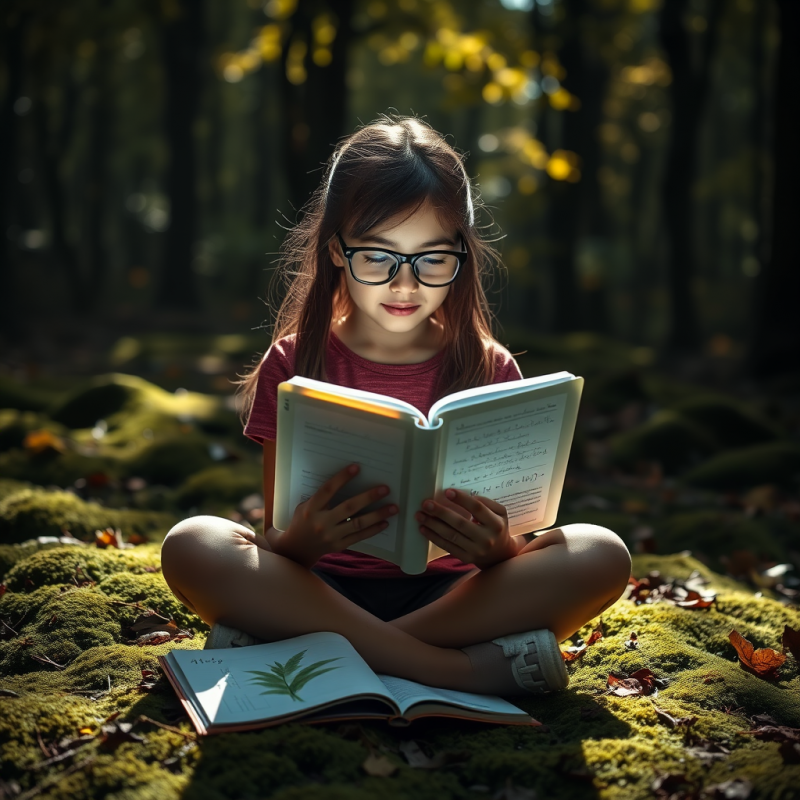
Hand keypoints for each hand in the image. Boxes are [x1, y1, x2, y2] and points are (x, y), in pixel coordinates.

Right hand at [274, 464, 397, 567]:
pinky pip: (359, 537)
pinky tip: (385, 523)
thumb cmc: (302, 521)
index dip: (342, 478)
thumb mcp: (304, 506)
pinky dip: (373, 530)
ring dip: (378, 515)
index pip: (328, 490)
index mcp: (311, 509)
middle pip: (348, 508)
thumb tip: (345, 480)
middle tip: (385, 489)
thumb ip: (321, 496)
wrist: (295, 550)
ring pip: (358, 524)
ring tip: (393, 507)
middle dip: (368, 497)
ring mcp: (331, 536)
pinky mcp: (338, 546)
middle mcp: (322, 523)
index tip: (357, 467)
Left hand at [415, 488, 520, 569]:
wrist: (500, 555)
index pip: (477, 508)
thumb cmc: (497, 528)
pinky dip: (434, 537)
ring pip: (451, 536)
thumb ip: (486, 502)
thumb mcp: (500, 513)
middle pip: (460, 523)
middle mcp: (486, 538)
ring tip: (420, 515)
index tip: (447, 492)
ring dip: (433, 525)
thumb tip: (465, 495)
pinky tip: (424, 529)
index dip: (462, 500)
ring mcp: (475, 550)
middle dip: (441, 513)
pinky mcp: (466, 558)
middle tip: (426, 504)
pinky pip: (448, 547)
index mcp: (495, 524)